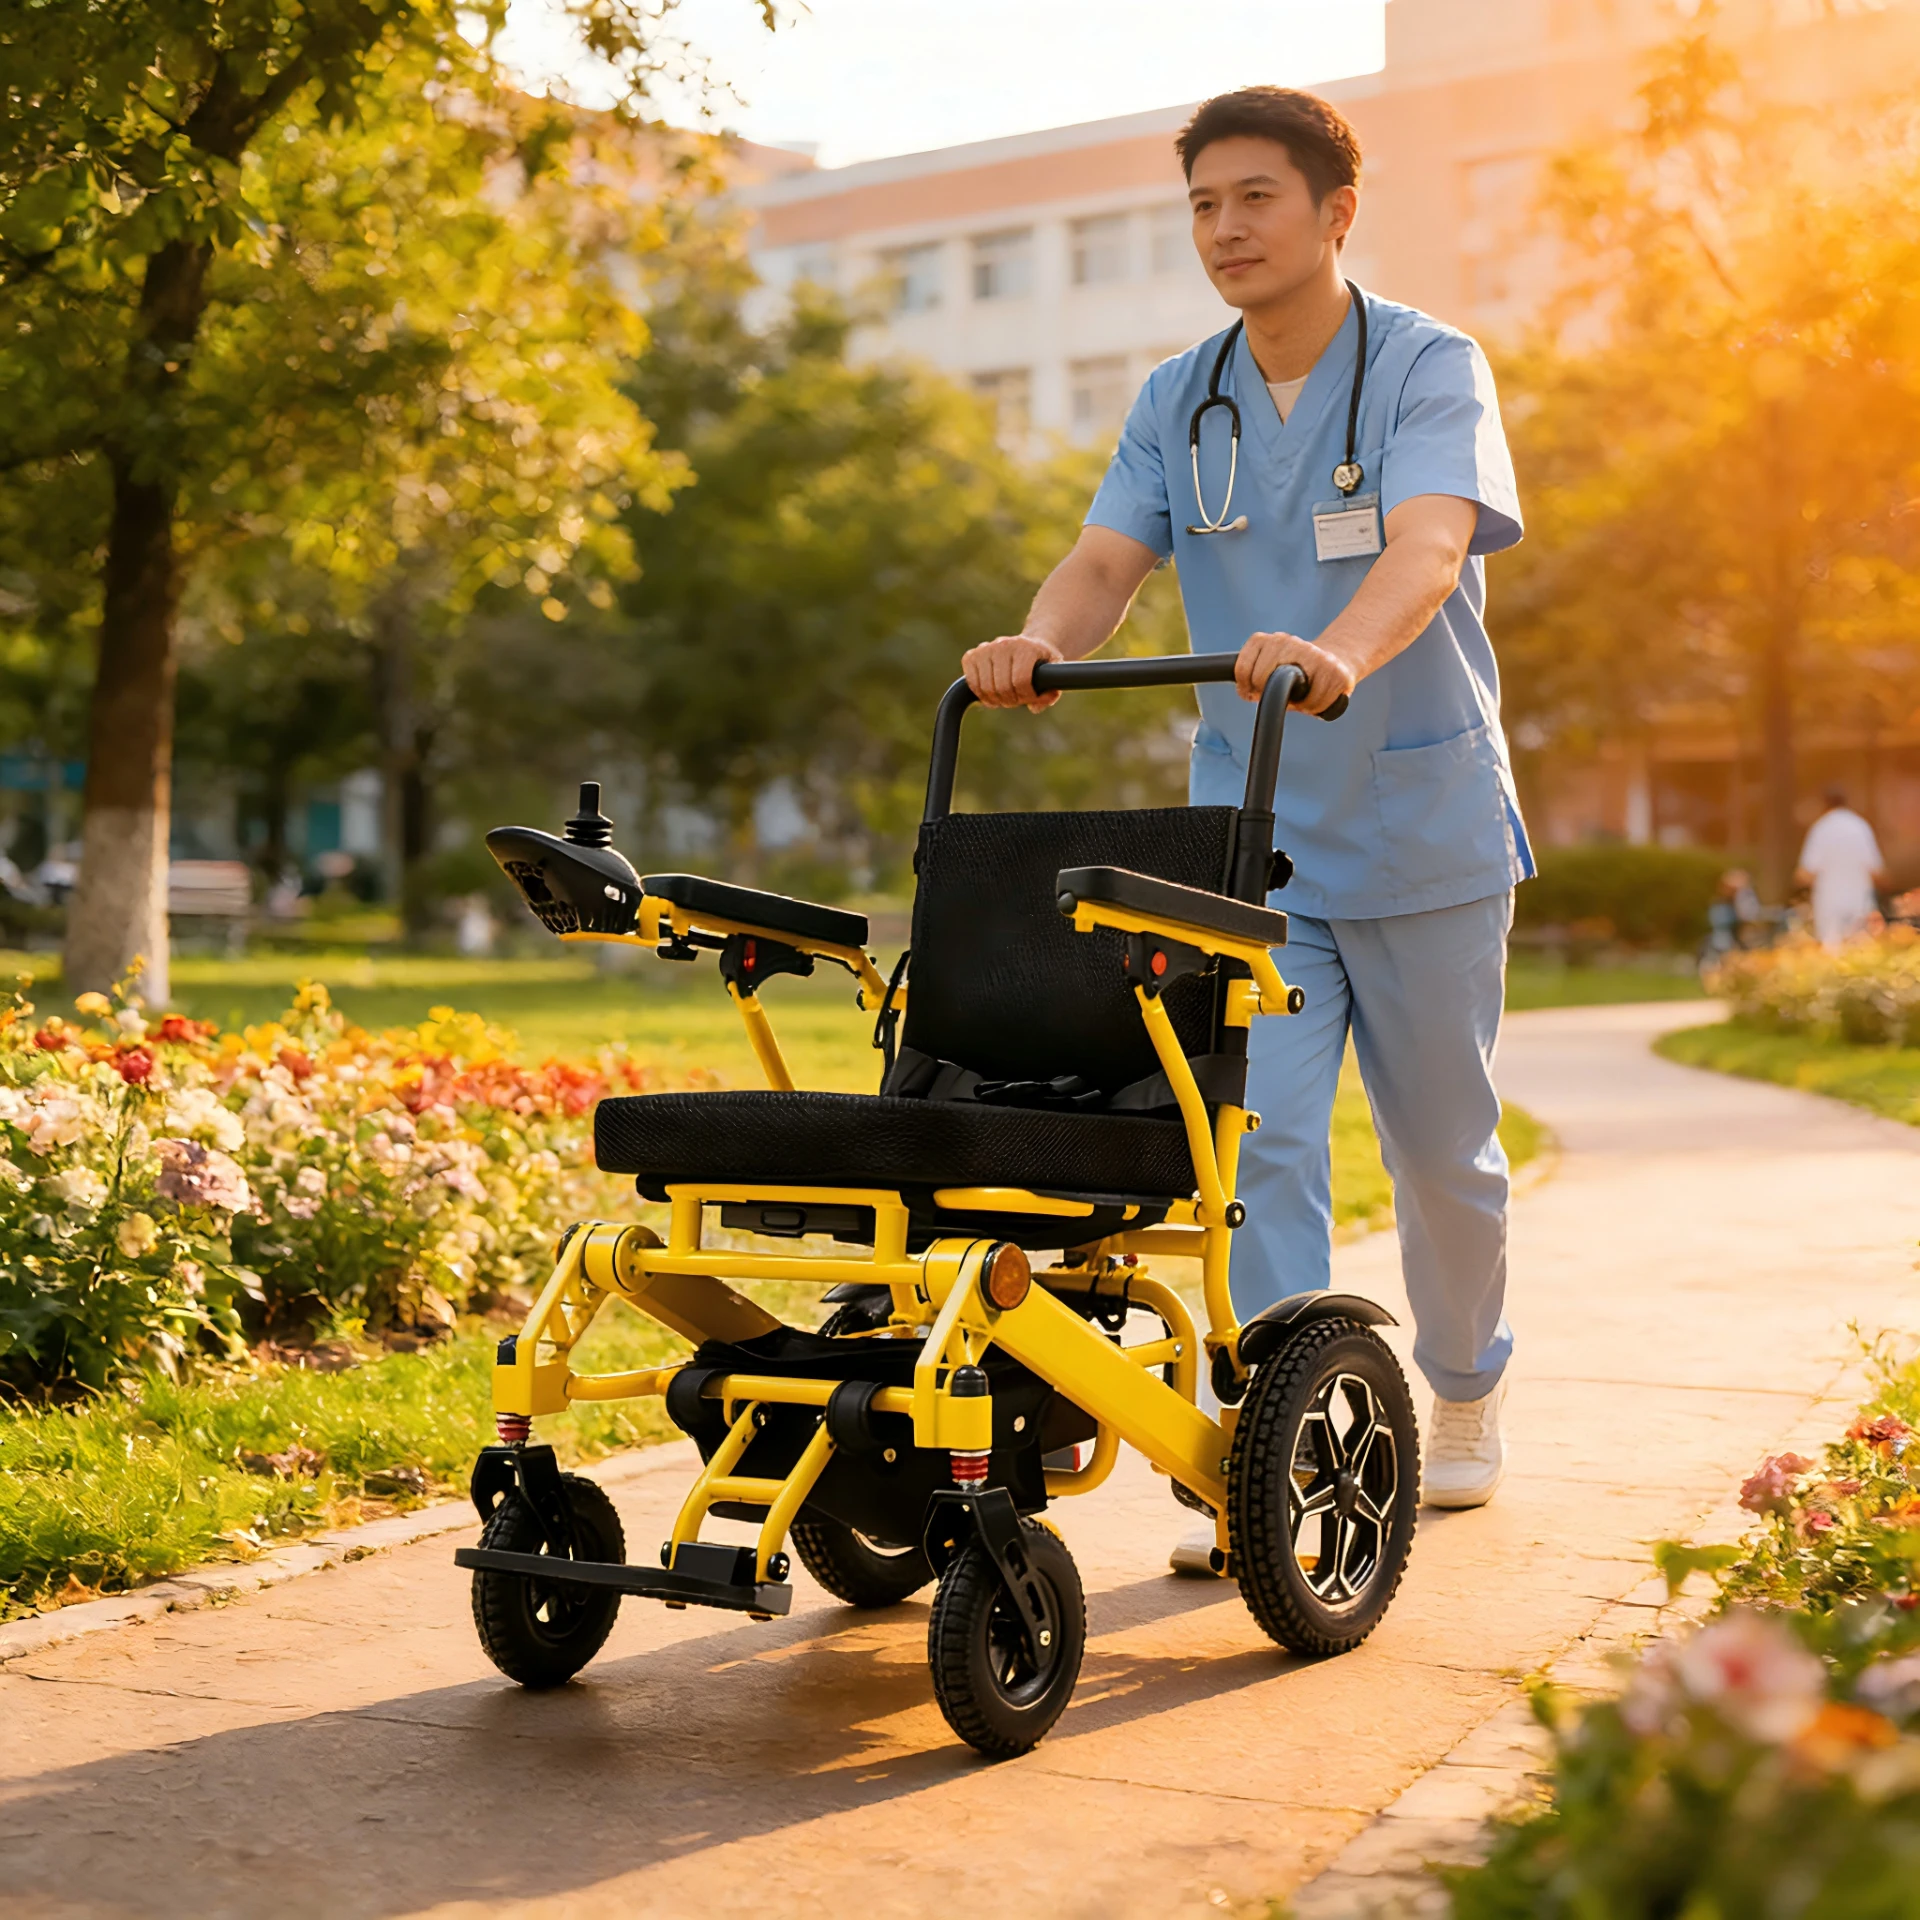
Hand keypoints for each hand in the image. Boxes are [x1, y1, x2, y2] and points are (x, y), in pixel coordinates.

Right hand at [961, 634, 1064, 709]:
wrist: (1028, 646)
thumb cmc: (1041, 663)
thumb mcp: (1054, 675)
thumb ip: (1050, 693)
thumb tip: (1035, 707)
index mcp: (1025, 647)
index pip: (1021, 681)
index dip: (1026, 696)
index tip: (1031, 699)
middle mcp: (1003, 644)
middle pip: (1002, 686)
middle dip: (1011, 700)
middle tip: (1017, 700)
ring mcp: (985, 649)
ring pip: (985, 687)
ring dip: (996, 700)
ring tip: (1006, 699)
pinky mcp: (971, 656)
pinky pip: (972, 683)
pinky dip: (981, 695)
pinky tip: (992, 695)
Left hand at [1234, 631, 1355, 713]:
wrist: (1339, 659)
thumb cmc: (1299, 673)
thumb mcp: (1269, 671)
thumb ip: (1251, 680)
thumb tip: (1247, 692)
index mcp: (1269, 640)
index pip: (1243, 669)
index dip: (1246, 687)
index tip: (1256, 690)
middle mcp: (1290, 642)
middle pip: (1261, 678)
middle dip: (1268, 695)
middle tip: (1284, 694)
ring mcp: (1314, 654)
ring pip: (1290, 694)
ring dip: (1298, 704)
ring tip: (1305, 695)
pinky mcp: (1336, 671)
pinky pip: (1315, 703)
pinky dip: (1316, 707)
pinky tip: (1321, 696)